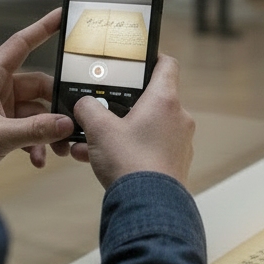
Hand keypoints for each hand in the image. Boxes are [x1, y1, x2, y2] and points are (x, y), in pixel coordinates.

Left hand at [0, 8, 73, 178]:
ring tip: (57, 148)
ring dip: (47, 129)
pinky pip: (27, 127)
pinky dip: (35, 141)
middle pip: (38, 84)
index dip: (43, 28)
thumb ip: (35, 130)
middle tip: (72, 121)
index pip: (21, 44)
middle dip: (56, 105)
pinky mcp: (0, 124)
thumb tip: (65, 123)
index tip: (62, 16)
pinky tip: (38, 157)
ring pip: (36, 110)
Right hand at [70, 55, 194, 189]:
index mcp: (165, 100)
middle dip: (123, 105)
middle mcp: (178, 118)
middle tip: (102, 109)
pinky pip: (149, 149)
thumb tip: (84, 104)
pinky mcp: (175, 164)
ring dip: (120, 131)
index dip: (152, 57)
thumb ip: (87, 108)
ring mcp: (179, 142)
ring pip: (147, 127)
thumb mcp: (98, 129)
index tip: (137, 59)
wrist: (148, 206)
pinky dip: (128, 150)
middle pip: (151, 99)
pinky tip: (99, 161)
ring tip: (91, 142)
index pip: (166, 64)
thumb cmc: (130, 162)